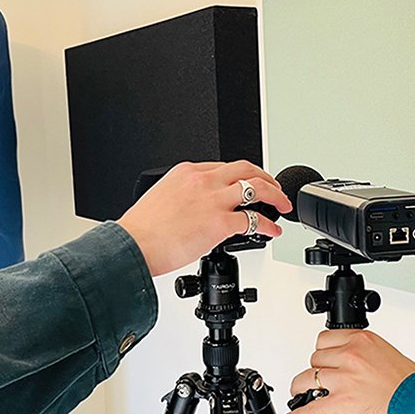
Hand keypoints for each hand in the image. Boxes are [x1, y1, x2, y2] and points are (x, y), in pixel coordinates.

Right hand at [116, 161, 291, 275]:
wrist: (132, 246)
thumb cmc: (141, 230)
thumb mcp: (162, 198)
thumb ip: (183, 197)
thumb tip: (196, 209)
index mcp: (187, 172)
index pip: (224, 166)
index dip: (242, 175)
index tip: (248, 183)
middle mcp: (203, 181)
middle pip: (246, 169)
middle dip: (266, 178)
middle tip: (275, 188)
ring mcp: (213, 200)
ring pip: (257, 188)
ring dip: (275, 196)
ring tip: (282, 205)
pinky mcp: (220, 223)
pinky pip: (254, 220)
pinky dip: (268, 225)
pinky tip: (272, 231)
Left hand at [282, 329, 414, 413]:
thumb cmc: (407, 381)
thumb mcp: (384, 352)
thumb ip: (363, 351)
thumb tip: (349, 358)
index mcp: (361, 339)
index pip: (325, 339)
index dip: (322, 352)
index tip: (323, 359)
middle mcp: (351, 355)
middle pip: (315, 358)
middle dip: (317, 370)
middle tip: (321, 379)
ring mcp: (345, 377)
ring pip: (307, 379)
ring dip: (302, 388)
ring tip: (300, 393)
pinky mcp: (342, 401)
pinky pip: (312, 407)